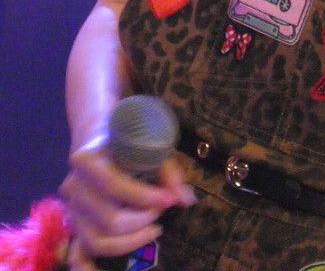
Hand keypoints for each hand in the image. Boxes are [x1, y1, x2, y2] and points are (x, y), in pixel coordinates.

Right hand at [59, 140, 195, 269]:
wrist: (100, 136)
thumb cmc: (128, 141)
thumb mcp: (148, 147)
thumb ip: (167, 173)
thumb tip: (185, 200)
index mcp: (87, 160)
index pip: (114, 187)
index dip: (145, 198)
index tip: (169, 200)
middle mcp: (73, 188)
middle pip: (109, 220)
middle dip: (142, 220)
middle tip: (162, 209)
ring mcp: (71, 210)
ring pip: (97, 242)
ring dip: (131, 241)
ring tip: (154, 228)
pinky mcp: (75, 227)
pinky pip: (77, 256)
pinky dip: (89, 270)